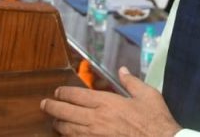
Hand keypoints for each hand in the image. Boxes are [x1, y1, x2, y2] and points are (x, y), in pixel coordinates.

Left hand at [41, 67, 179, 136]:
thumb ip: (132, 82)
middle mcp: (97, 119)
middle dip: (52, 108)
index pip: (76, 95)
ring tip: (54, 122)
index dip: (63, 93)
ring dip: (58, 125)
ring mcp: (95, 136)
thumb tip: (123, 71)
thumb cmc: (156, 120)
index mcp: (107, 102)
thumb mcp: (148, 95)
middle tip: (44, 105)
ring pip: (68, 130)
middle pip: (66, 113)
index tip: (57, 92)